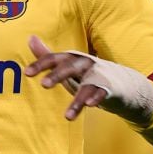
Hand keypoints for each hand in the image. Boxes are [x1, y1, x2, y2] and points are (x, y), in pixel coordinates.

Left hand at [25, 35, 152, 123]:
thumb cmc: (88, 75)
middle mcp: (86, 63)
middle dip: (57, 75)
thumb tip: (30, 37)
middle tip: (43, 85)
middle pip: (70, 66)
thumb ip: (47, 55)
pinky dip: (97, 98)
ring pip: (87, 86)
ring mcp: (100, 75)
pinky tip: (90, 106)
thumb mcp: (66, 66)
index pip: (54, 58)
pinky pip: (104, 93)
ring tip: (67, 116)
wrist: (125, 84)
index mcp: (72, 58)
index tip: (27, 73)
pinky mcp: (112, 88)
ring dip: (77, 100)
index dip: (40, 64)